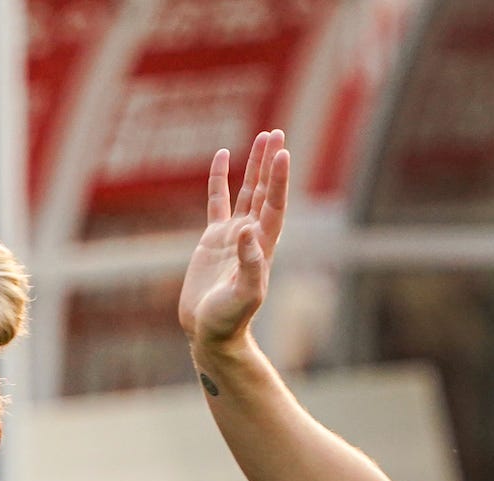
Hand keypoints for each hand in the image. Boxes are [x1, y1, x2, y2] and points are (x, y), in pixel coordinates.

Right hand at [178, 130, 289, 353]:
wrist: (210, 334)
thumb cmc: (228, 321)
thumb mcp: (242, 295)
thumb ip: (248, 264)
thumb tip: (248, 231)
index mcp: (263, 247)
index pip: (274, 206)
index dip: (278, 180)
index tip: (283, 153)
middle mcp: (252, 236)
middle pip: (265, 191)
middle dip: (271, 164)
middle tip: (276, 133)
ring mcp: (233, 236)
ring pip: (246, 191)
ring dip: (255, 166)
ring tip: (262, 137)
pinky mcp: (213, 240)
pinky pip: (218, 201)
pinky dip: (220, 179)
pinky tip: (222, 157)